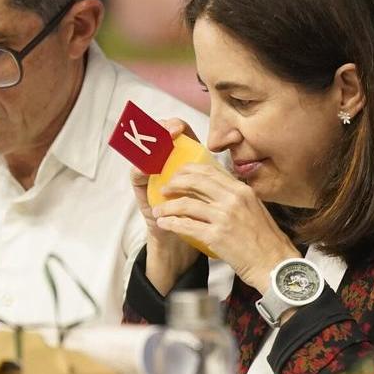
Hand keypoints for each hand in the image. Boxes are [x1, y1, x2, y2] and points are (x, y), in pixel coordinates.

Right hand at [130, 119, 202, 293]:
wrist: (184, 245)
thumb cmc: (203, 219)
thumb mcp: (214, 196)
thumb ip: (219, 179)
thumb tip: (237, 166)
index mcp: (186, 162)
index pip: (180, 136)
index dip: (179, 127)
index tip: (180, 128)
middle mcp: (167, 165)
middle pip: (160, 138)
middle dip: (162, 129)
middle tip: (169, 129)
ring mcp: (153, 176)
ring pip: (146, 152)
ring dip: (149, 144)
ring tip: (155, 142)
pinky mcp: (143, 190)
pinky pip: (137, 175)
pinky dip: (139, 168)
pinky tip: (143, 165)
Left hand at [152, 163, 298, 293]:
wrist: (275, 264)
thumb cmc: (266, 241)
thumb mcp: (255, 209)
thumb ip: (237, 198)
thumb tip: (217, 190)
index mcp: (242, 190)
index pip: (210, 171)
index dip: (189, 170)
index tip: (178, 175)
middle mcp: (233, 199)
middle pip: (195, 182)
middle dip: (175, 183)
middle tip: (164, 189)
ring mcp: (224, 217)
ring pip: (186, 204)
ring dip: (168, 207)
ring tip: (158, 211)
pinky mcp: (216, 236)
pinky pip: (186, 225)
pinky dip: (171, 223)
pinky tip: (163, 224)